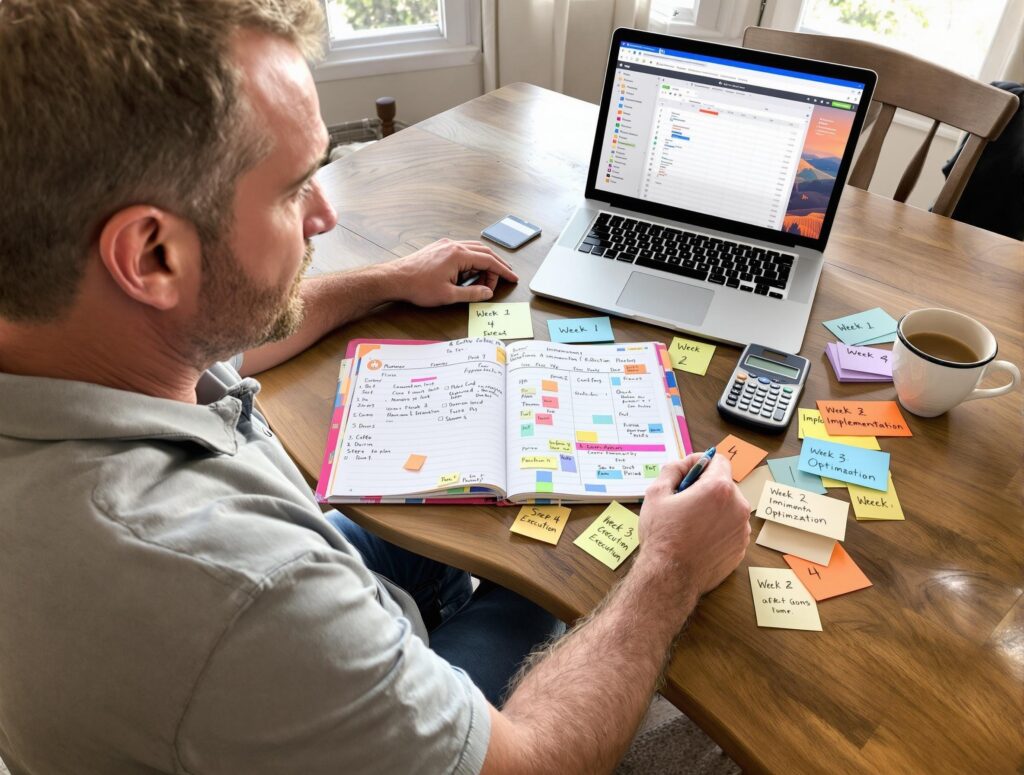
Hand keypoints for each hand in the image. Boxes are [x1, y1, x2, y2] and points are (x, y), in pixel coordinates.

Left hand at [385, 239, 518, 305]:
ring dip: (484, 262)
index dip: (503, 271)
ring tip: (486, 278)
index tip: (512, 277)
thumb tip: (487, 292)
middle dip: (496, 267)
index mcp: (459, 255)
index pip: (489, 261)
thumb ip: (472, 293)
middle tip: (502, 280)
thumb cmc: (418, 286)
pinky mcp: (439, 248)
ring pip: (474, 249)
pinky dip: (472, 259)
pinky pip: (463, 249)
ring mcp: (446, 245)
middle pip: (484, 253)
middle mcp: (454, 245)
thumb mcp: (449, 295)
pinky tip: (470, 271)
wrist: (395, 279)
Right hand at [637, 453, 750, 598]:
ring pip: (728, 507)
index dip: (701, 463)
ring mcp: (742, 529)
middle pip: (724, 484)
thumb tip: (686, 463)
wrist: (670, 577)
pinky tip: (699, 539)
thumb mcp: (656, 494)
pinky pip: (731, 528)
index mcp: (719, 488)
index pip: (719, 460)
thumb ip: (673, 469)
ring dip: (713, 509)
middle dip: (706, 488)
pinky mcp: (741, 547)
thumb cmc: (662, 536)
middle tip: (684, 502)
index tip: (689, 475)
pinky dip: (718, 528)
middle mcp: (737, 506)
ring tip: (690, 524)